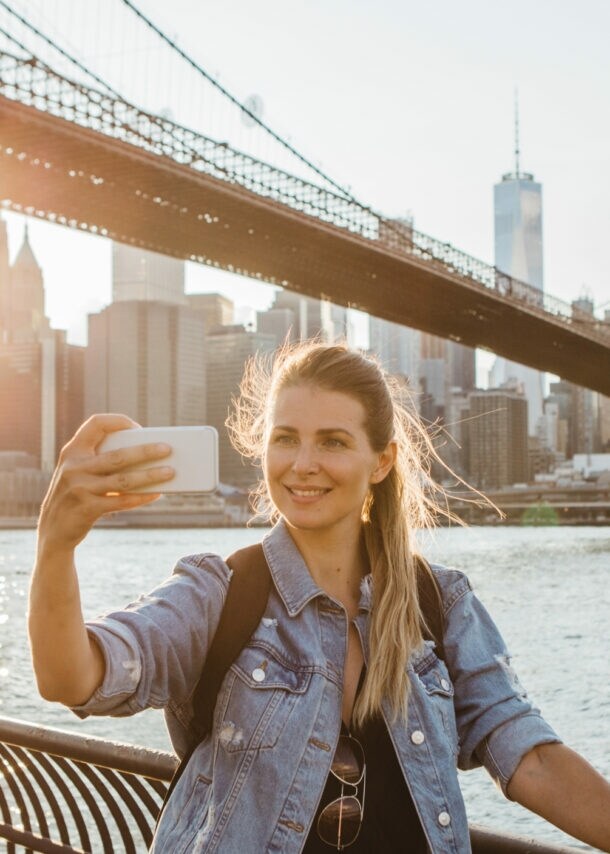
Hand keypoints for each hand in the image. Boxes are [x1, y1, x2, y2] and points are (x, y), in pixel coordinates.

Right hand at [37, 414, 174, 553]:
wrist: (53, 528)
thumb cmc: (76, 493)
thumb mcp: (79, 471)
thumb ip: (101, 460)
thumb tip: (146, 456)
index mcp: (73, 451)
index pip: (96, 424)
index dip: (118, 422)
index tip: (138, 428)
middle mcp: (74, 467)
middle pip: (118, 455)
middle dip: (146, 451)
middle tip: (168, 449)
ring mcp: (80, 488)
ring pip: (124, 480)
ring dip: (150, 476)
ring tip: (170, 472)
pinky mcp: (87, 508)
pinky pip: (122, 501)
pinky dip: (142, 497)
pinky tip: (157, 493)